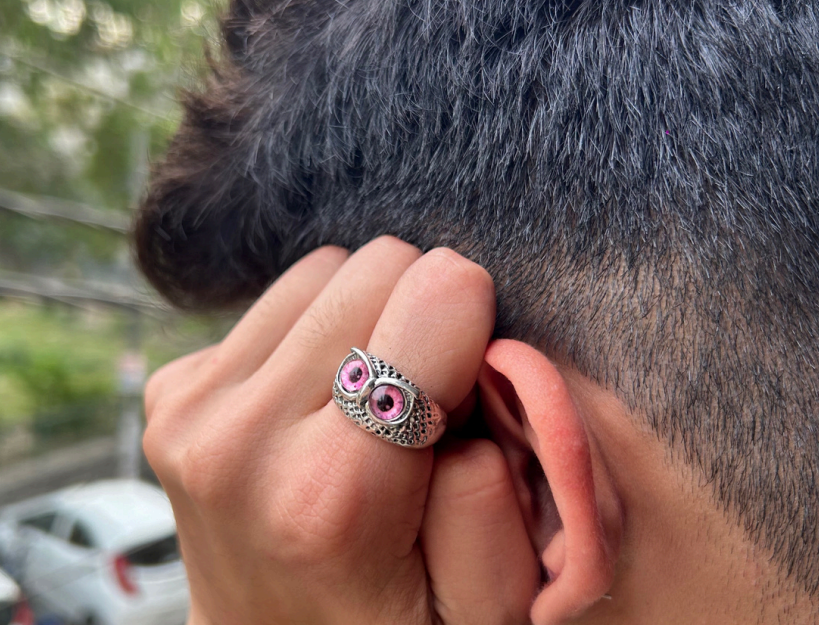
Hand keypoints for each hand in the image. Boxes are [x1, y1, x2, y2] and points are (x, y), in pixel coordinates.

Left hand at [143, 237, 538, 624]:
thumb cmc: (384, 622)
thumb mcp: (476, 612)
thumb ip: (496, 497)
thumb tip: (481, 367)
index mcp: (332, 492)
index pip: (437, 297)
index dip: (472, 328)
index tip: (458, 393)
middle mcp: (243, 438)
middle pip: (380, 263)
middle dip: (419, 316)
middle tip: (414, 399)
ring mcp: (192, 409)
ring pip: (326, 267)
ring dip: (364, 317)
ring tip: (365, 401)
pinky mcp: (169, 389)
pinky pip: (277, 298)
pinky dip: (314, 332)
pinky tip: (316, 402)